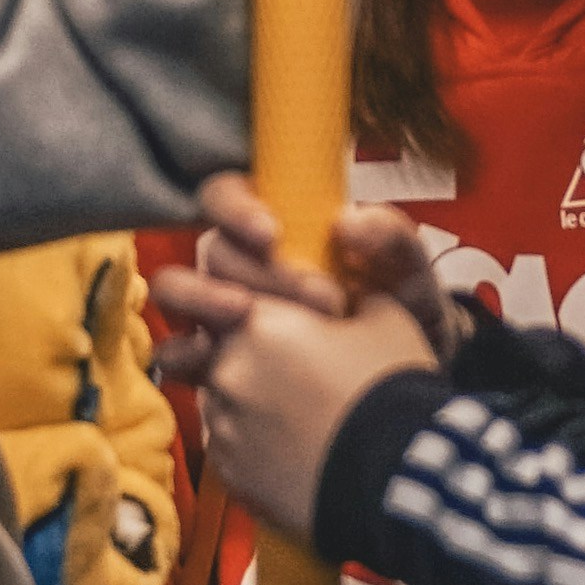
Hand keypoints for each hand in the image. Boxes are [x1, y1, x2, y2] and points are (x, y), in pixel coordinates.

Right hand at [150, 173, 457, 386]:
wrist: (405, 387)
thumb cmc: (401, 313)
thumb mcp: (410, 273)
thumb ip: (393, 239)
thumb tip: (347, 222)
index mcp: (278, 228)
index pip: (227, 196)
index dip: (235, 208)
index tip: (272, 234)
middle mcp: (241, 266)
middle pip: (211, 250)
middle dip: (257, 271)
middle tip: (318, 299)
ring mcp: (222, 314)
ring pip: (176, 292)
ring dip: (202, 300)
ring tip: (246, 318)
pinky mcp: (215, 363)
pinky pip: (174, 354)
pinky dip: (183, 355)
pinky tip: (212, 362)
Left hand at [201, 285, 438, 544]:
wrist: (395, 474)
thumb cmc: (390, 389)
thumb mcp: (385, 320)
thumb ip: (350, 303)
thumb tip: (349, 306)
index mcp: (254, 324)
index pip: (217, 298)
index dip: (243, 309)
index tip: (264, 319)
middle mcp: (224, 373)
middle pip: (218, 355)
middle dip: (251, 362)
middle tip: (296, 377)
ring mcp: (222, 428)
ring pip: (223, 405)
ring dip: (251, 407)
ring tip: (302, 422)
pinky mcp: (230, 475)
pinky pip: (233, 452)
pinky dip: (256, 450)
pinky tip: (296, 453)